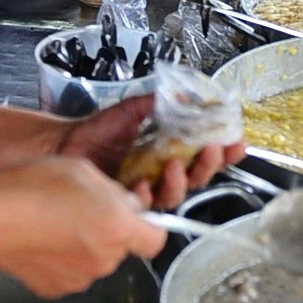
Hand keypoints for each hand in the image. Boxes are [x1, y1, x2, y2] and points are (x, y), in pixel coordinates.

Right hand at [0, 156, 166, 297]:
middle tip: (82, 208)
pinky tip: (42, 240)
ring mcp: (80, 279)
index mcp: (118, 228)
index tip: (135, 215)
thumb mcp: (84, 170)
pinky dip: (63, 259)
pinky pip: (71, 272)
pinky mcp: (56, 290)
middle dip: (110, 230)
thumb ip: (115, 193)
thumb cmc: (34, 186)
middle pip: (122, 247)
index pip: (157, 239)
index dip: (149, 226)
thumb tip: (127, 208)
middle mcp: (106, 259)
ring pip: (96, 260)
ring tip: (55, 222)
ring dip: (86, 245)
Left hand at [60, 95, 246, 208]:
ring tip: (174, 165)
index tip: (236, 143)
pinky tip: (144, 185)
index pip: (204, 155)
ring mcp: (147, 189)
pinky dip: (146, 196)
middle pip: (198, 178)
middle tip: (211, 150)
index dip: (224, 152)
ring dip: (179, 182)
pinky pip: (143, 206)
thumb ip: (158, 103)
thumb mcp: (132, 109)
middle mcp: (162, 173)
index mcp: (169, 151)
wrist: (66, 143)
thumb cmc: (97, 130)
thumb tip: (184, 97)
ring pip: (175, 194)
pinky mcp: (127, 201)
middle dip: (209, 165)